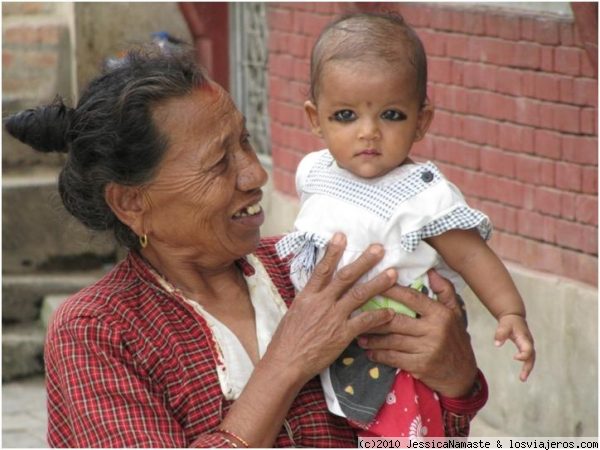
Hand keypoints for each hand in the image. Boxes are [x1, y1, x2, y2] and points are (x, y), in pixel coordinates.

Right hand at [264, 233, 397, 383]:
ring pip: (359, 295)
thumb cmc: (287, 339)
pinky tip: (391, 312)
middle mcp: (321, 302)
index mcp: (307, 296)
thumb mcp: (294, 312)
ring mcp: (332, 318)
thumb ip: (309, 299)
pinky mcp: (341, 335)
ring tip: (392, 273)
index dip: (332, 251)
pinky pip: (364, 322)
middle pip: (345, 276)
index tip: (341, 235)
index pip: (322, 268)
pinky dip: (379, 316)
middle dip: (364, 261)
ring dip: (378, 283)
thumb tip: (319, 288)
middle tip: (379, 248)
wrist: (286, 362)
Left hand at [357, 269, 478, 397]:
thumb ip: (444, 290)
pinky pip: (393, 358)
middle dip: (373, 317)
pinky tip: (369, 352)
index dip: (390, 290)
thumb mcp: (455, 312)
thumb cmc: (456, 339)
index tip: (373, 283)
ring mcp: (426, 349)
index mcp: (440, 314)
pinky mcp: (419, 366)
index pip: (411, 298)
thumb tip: (430, 270)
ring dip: (372, 338)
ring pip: (391, 340)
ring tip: (358, 333)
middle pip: (396, 320)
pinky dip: (379, 355)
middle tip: (355, 312)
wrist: (462, 375)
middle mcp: (433, 330)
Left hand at [495, 314, 534, 381]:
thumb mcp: (504, 325)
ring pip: (531, 359)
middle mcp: (528, 343)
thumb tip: (497, 345)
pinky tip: (522, 373)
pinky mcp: (525, 347)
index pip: (528, 349)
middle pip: (532, 357)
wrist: (514, 316)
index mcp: (524, 338)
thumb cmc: (509, 321)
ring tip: (522, 379)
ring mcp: (528, 345)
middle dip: (528, 368)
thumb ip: (500, 334)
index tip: (515, 357)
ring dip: (528, 369)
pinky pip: (528, 358)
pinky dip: (526, 365)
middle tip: (522, 378)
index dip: (523, 355)